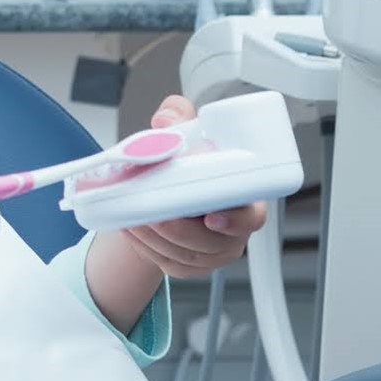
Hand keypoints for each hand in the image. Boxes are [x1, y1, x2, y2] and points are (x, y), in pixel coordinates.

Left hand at [116, 95, 265, 278]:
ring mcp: (211, 252)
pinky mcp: (187, 264)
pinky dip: (145, 247)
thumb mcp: (184, 130)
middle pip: (210, 242)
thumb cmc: (185, 161)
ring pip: (185, 254)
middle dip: (178, 229)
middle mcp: (232, 231)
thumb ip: (177, 115)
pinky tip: (129, 228)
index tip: (212, 217)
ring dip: (155, 238)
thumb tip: (165, 119)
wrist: (166, 187)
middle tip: (151, 213)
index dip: (235, 220)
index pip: (251, 216)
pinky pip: (167, 262)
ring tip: (131, 216)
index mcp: (243, 199)